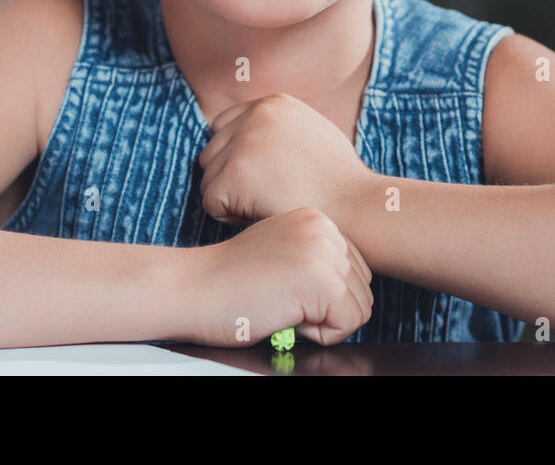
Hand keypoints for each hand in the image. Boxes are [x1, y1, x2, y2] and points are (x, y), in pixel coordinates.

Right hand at [185, 207, 373, 347]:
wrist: (191, 288)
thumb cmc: (226, 282)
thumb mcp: (280, 254)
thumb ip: (314, 261)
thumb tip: (349, 289)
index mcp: (315, 219)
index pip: (356, 269)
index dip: (327, 296)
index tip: (289, 293)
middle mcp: (324, 229)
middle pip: (363, 288)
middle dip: (329, 309)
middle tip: (285, 303)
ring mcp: (324, 252)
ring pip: (360, 308)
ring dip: (324, 322)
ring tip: (284, 308)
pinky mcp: (320, 281)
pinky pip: (348, 324)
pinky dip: (320, 335)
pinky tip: (285, 317)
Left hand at [198, 92, 374, 227]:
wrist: (354, 207)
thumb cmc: (339, 179)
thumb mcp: (311, 132)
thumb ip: (278, 126)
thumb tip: (247, 129)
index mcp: (272, 103)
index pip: (222, 127)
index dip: (236, 157)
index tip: (261, 177)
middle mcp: (254, 116)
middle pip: (211, 152)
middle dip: (230, 178)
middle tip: (266, 195)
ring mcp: (241, 144)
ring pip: (209, 178)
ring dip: (230, 197)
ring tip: (269, 204)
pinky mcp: (233, 175)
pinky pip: (210, 202)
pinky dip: (230, 217)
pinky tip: (263, 215)